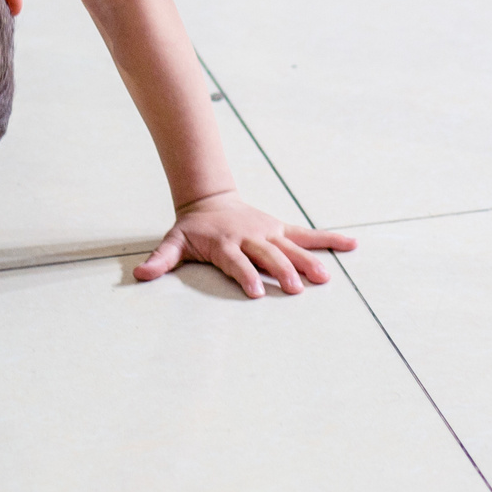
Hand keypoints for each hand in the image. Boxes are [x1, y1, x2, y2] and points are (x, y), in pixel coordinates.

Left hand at [135, 192, 356, 298]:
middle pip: (268, 256)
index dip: (246, 276)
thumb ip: (161, 260)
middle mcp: (250, 237)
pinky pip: (308, 235)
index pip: (236, 262)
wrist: (210, 199)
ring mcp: (268, 232)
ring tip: (324, 278)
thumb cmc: (194, 229)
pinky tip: (351, 245)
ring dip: (308, 262)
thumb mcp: (174, 243)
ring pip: (291, 247)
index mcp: (225, 244)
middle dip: (281, 272)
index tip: (257, 292)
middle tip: (295, 289)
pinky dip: (329, 240)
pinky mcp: (280, 229)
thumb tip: (140, 275)